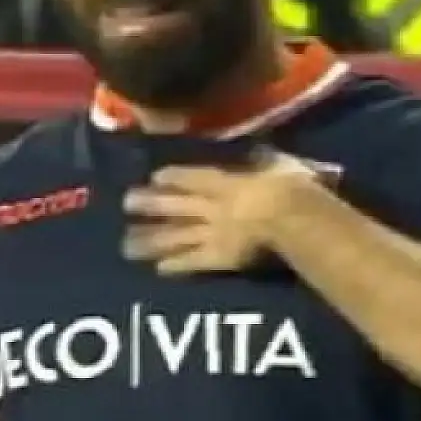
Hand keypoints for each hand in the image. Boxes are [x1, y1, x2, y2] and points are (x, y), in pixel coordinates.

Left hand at [122, 150, 333, 274]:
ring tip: (127, 243)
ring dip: (151, 239)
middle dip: (150, 204)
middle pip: (175, 205)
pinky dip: (176, 265)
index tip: (154, 177)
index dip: (173, 177)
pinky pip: (193, 262)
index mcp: (226, 181)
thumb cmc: (292, 186)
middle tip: (126, 203)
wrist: (294, 217)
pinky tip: (159, 269)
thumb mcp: (279, 163)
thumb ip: (264, 159)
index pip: (194, 177)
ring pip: (176, 235)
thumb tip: (261, 151)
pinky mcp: (220, 259)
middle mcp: (212, 206)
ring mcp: (213, 233)